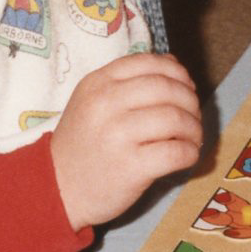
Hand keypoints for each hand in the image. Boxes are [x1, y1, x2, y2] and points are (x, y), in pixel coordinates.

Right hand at [49, 53, 202, 228]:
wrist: (57, 188)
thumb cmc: (82, 143)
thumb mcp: (92, 101)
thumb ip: (128, 81)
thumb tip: (173, 63)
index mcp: (97, 83)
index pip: (148, 62)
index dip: (177, 72)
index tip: (186, 86)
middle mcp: (106, 104)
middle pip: (167, 89)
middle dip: (190, 101)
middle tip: (192, 115)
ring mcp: (117, 136)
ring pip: (175, 119)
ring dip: (193, 128)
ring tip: (192, 137)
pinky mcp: (131, 167)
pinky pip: (176, 152)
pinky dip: (190, 153)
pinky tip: (187, 155)